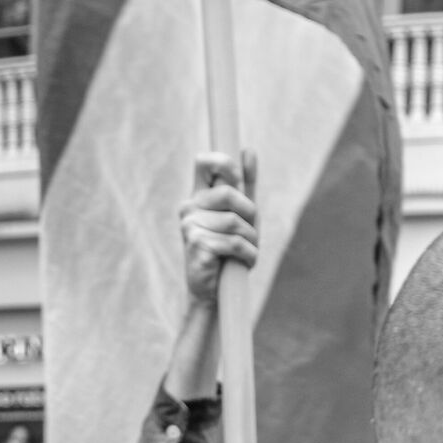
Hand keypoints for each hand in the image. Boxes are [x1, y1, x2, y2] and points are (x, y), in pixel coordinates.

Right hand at [180, 151, 258, 308]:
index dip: (225, 165)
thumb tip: (248, 150)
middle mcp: (189, 207)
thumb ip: (245, 184)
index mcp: (199, 196)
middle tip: (251, 232)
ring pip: (235, 222)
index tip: (238, 181)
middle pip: (229, 193)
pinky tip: (245, 263)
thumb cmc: (228, 250)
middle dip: (250, 213)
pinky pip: (234, 243)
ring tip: (247, 252)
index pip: (204, 161)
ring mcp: (190, 226)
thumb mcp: (241, 214)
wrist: (213, 292)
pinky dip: (249, 255)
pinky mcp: (196, 246)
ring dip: (252, 240)